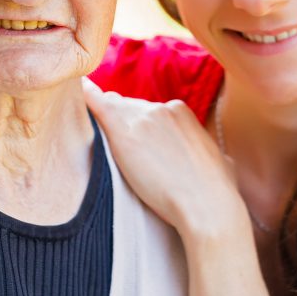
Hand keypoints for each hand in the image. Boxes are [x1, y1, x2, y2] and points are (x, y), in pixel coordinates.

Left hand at [83, 79, 248, 240]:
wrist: (208, 205)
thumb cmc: (216, 193)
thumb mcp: (219, 161)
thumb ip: (206, 152)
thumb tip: (216, 158)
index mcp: (182, 112)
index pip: (149, 113)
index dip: (139, 129)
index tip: (136, 143)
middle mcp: (161, 107)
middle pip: (130, 110)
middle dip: (123, 126)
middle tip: (122, 153)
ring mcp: (141, 116)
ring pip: (114, 112)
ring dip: (108, 124)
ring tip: (98, 135)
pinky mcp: (123, 129)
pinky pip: (97, 103)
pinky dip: (87, 96)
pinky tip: (77, 89)